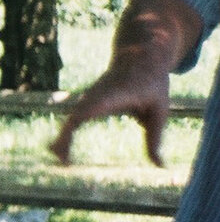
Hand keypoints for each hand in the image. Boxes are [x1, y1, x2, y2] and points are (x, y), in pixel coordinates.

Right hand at [50, 74, 169, 166]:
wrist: (140, 56)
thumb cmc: (152, 83)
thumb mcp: (160, 109)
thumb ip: (156, 138)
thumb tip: (160, 166)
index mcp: (110, 96)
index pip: (85, 113)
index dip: (74, 130)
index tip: (70, 146)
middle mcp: (94, 97)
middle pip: (72, 119)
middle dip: (64, 140)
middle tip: (63, 163)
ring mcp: (88, 99)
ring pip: (69, 121)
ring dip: (62, 140)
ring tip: (62, 162)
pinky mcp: (88, 103)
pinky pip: (73, 120)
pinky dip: (67, 135)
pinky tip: (64, 152)